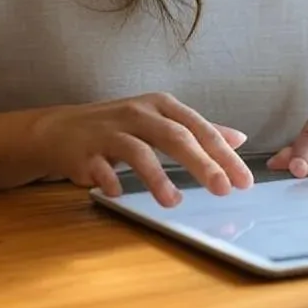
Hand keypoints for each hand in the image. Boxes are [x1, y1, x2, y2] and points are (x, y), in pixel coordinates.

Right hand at [29, 92, 253, 204]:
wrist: (63, 129)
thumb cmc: (121, 126)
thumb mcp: (161, 120)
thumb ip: (198, 130)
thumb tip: (239, 139)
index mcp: (162, 106)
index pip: (199, 128)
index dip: (223, 153)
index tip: (243, 179)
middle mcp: (139, 114)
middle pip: (175, 136)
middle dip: (202, 163)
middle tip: (224, 189)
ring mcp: (111, 131)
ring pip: (139, 151)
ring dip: (157, 178)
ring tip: (174, 202)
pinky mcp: (86, 151)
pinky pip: (101, 167)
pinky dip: (111, 180)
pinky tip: (121, 194)